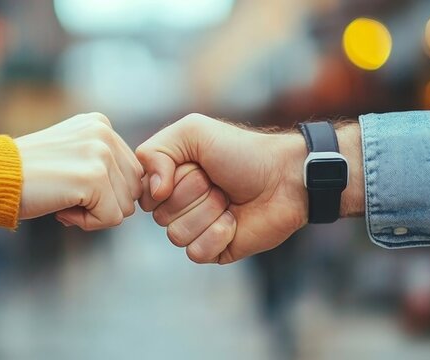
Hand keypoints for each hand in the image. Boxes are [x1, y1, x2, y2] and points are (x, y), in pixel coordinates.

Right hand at [15, 113, 142, 229]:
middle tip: (65, 195)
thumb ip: (103, 163)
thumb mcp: (71, 154)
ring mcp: (100, 153)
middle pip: (132, 189)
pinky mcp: (93, 177)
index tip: (69, 185)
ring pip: (125, 206)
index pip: (131, 172)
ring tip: (62, 199)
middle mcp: (104, 133)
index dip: (104, 191)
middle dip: (103, 203)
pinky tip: (61, 208)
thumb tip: (141, 192)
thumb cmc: (27, 175)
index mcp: (100, 124)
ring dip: (94, 214)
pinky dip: (87, 223)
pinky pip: (111, 218)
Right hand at [137, 114, 363, 263]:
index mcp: (169, 178)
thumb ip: (155, 152)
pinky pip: (196, 252)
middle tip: (218, 182)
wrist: (285, 179)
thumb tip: (151, 193)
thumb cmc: (242, 152)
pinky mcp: (213, 250)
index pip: (144, 192)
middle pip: (160, 215)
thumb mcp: (193, 132)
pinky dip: (218, 235)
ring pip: (177, 235)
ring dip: (209, 214)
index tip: (195, 167)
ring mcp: (195, 228)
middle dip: (194, 195)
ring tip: (229, 201)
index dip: (169, 181)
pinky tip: (235, 221)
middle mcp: (178, 204)